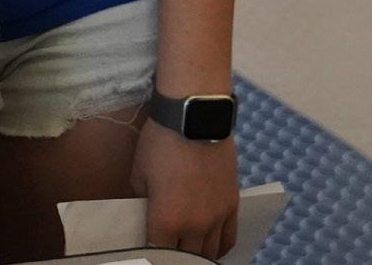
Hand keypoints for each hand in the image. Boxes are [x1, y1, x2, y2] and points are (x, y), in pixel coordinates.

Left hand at [132, 119, 238, 259]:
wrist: (195, 120)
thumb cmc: (160, 143)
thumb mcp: (139, 172)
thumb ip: (143, 198)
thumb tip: (149, 209)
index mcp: (166, 220)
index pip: (157, 251)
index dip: (150, 251)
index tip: (146, 246)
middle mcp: (194, 226)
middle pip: (185, 256)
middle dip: (174, 254)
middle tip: (166, 245)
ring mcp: (217, 217)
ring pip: (209, 252)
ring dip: (197, 253)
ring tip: (188, 250)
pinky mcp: (232, 205)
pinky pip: (229, 237)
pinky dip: (220, 247)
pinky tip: (212, 248)